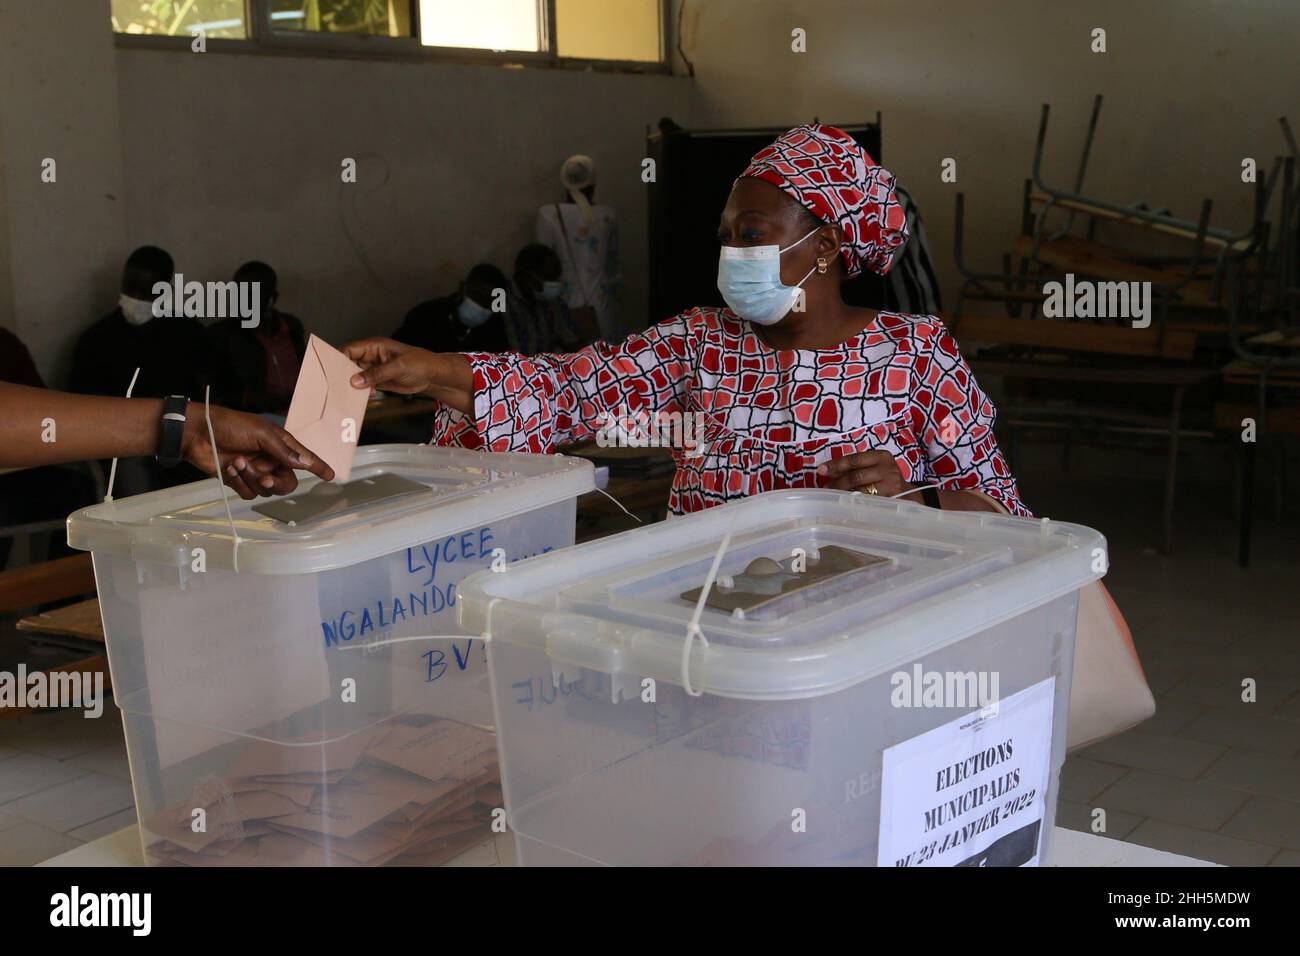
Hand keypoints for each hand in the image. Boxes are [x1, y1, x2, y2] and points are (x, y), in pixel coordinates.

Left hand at [181, 405, 334, 499]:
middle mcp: (270, 459)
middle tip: (265, 478)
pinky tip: (230, 469)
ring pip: (264, 490)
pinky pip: (248, 493)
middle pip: (286, 482)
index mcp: (280, 444)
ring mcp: (254, 471)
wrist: (197, 433)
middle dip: (276, 483)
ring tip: (237, 462)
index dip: (318, 467)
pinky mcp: (238, 481)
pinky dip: (239, 483)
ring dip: (251, 478)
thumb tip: (305, 462)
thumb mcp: (260, 433)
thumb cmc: (229, 424)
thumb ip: (283, 450)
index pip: (304, 458)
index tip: (331, 476)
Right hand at [342, 338, 472, 413]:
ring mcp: (374, 369)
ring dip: (352, 385)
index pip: (350, 349)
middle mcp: (371, 356)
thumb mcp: (399, 367)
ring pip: (354, 376)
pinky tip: (361, 398)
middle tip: (338, 386)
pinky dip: (360, 392)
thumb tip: (356, 380)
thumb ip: (377, 373)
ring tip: (348, 394)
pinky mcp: (377, 381)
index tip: (332, 371)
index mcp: (374, 346)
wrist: (433, 376)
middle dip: (343, 374)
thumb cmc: (421, 363)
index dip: (339, 358)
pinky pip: (364, 386)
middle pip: (348, 363)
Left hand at [817, 450, 914, 498]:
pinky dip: (854, 503)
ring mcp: (890, 486)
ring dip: (844, 494)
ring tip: (834, 496)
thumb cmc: (884, 478)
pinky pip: (867, 502)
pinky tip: (846, 504)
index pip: (854, 459)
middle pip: (856, 476)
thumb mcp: (873, 466)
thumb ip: (854, 467)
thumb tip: (827, 471)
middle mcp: (887, 469)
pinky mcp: (891, 500)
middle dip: (838, 483)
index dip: (836, 465)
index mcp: (881, 456)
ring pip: (861, 491)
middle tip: (826, 488)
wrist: (907, 494)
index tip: (821, 470)